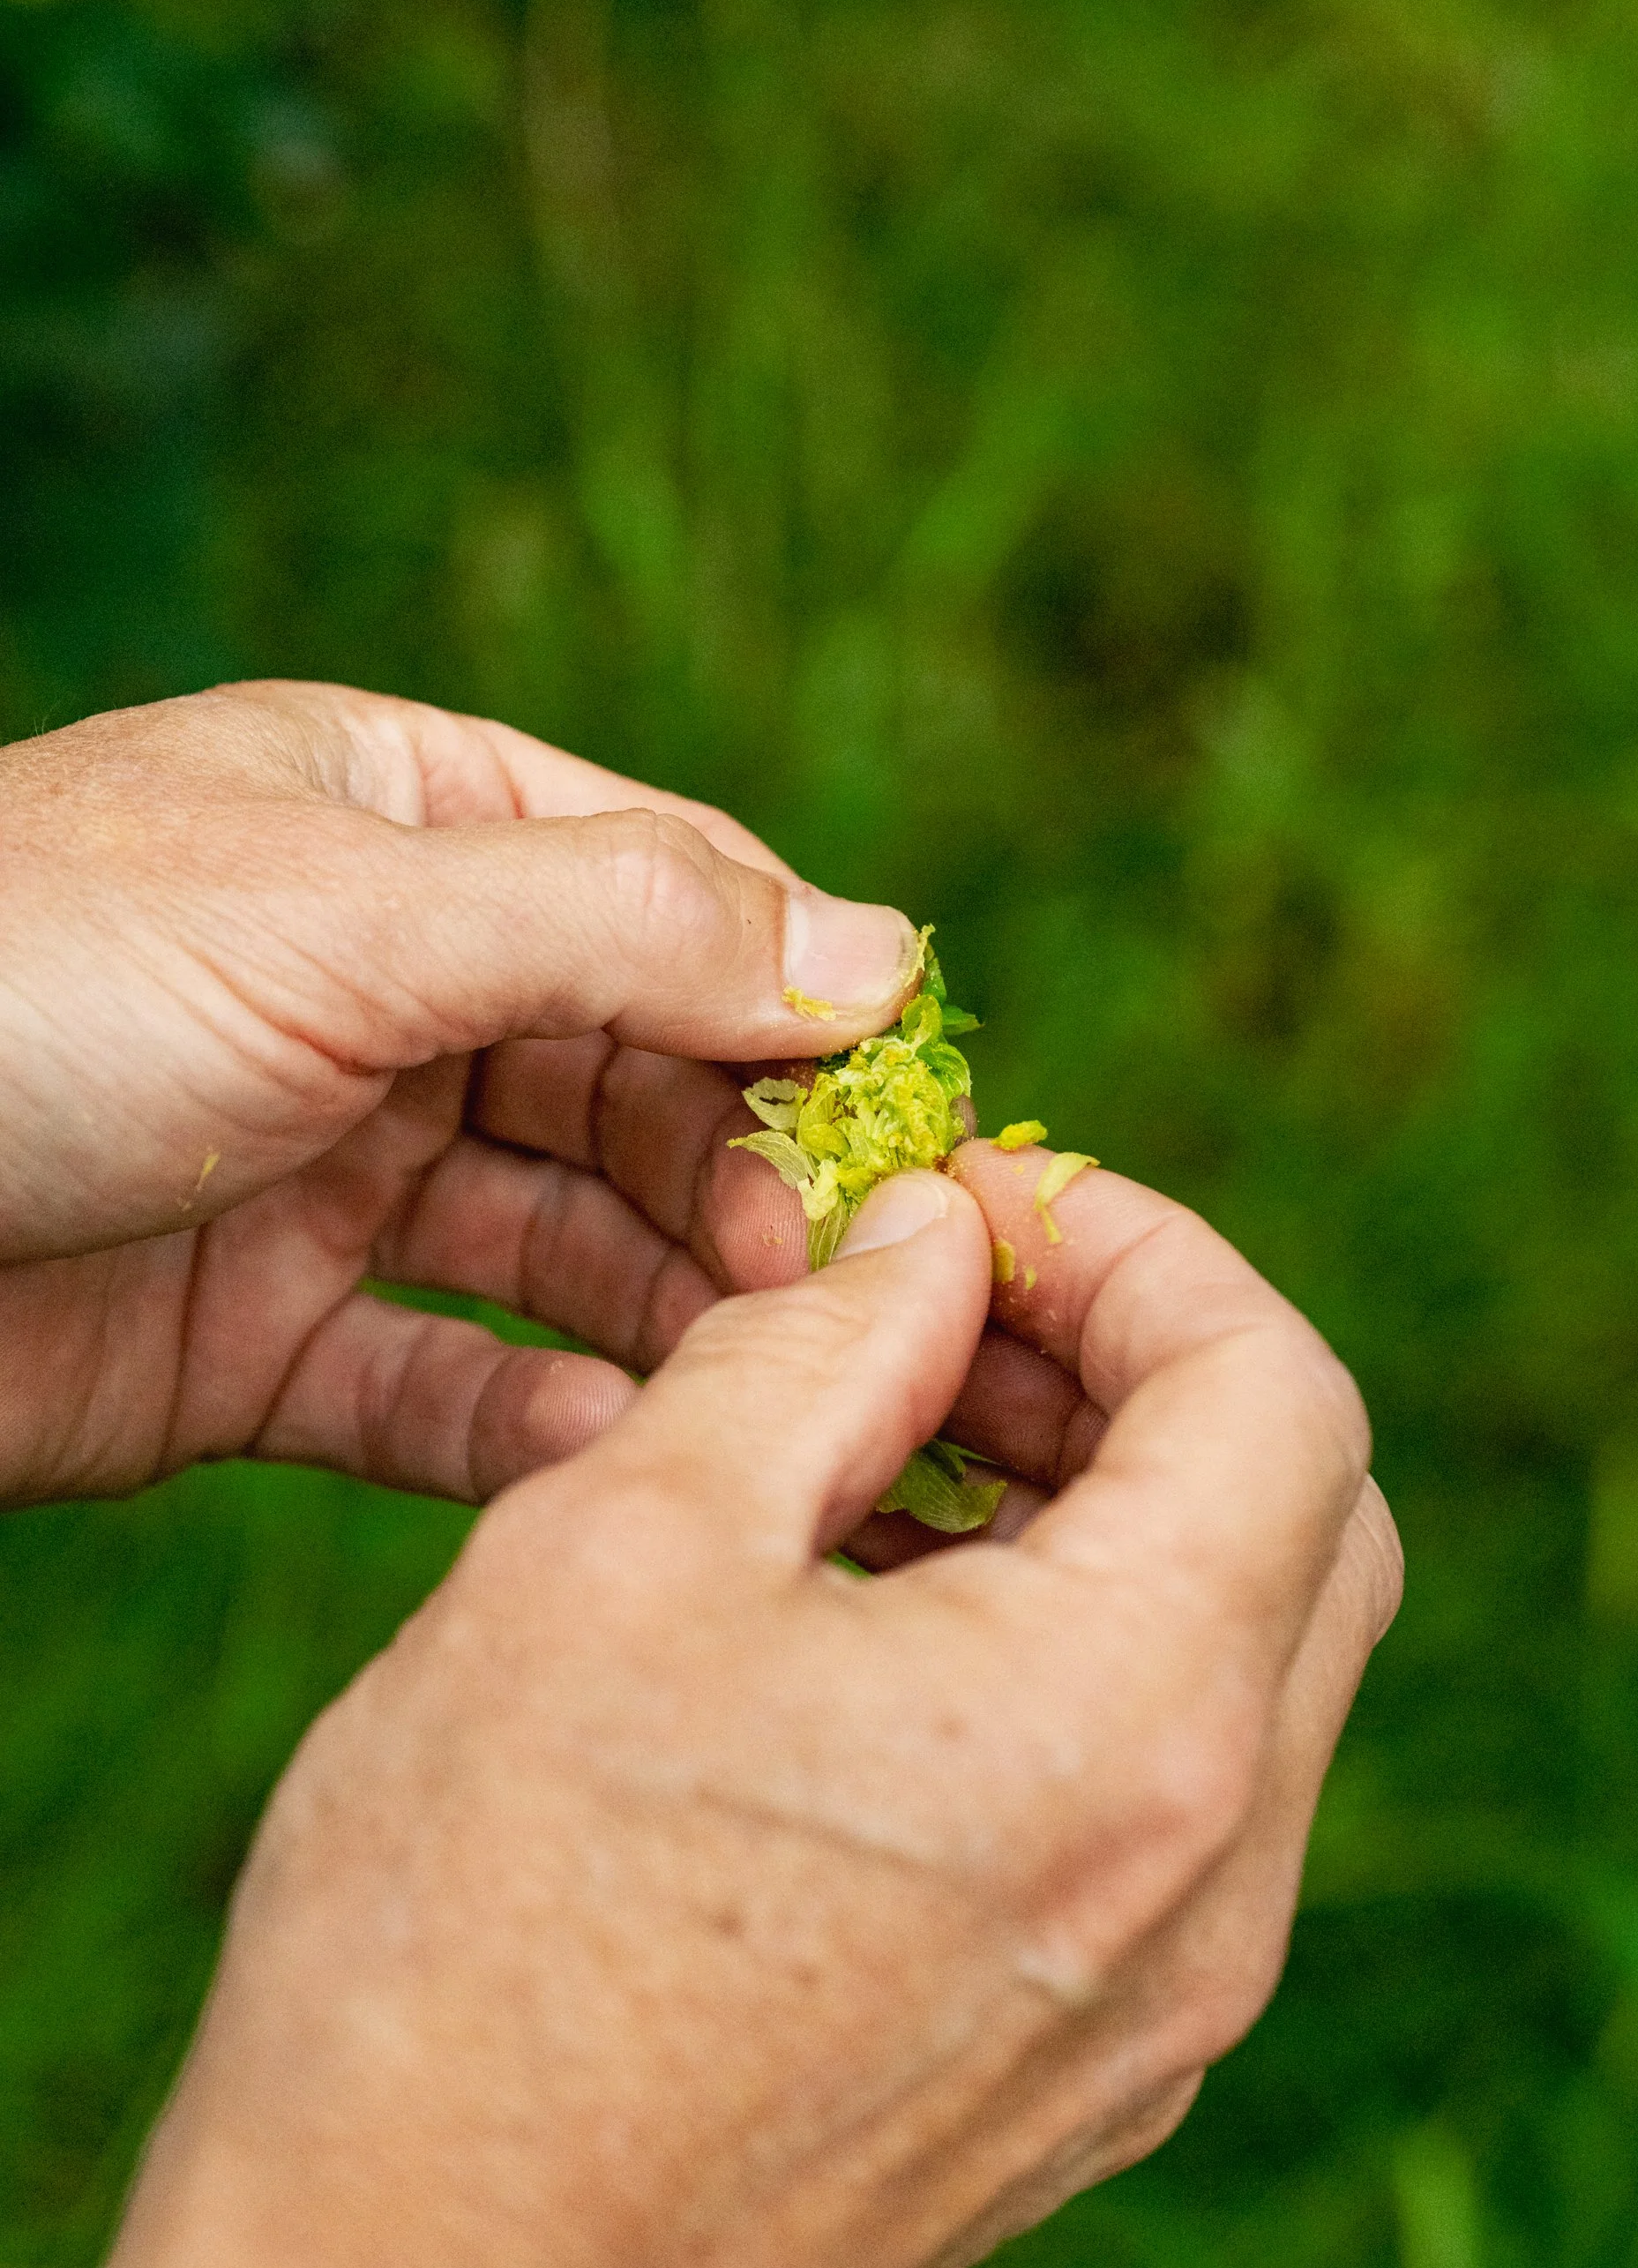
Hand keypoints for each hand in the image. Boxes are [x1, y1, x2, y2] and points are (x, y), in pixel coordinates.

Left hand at [0, 681, 919, 1502]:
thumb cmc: (24, 980)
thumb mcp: (347, 912)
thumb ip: (624, 928)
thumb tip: (889, 950)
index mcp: (407, 823)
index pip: (676, 901)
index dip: (804, 1010)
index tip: (918, 1130)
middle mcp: (385, 989)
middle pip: (636, 1080)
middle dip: (740, 1175)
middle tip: (838, 1282)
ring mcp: (325, 1166)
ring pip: (556, 1241)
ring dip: (664, 1306)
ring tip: (761, 1381)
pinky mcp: (258, 1343)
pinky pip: (434, 1380)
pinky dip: (523, 1416)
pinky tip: (601, 1443)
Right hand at [94, 1153, 1400, 2267]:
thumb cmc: (477, 1925)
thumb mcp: (626, 1544)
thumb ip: (817, 1348)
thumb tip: (926, 1241)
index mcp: (1128, 1725)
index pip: (1276, 1392)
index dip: (1142, 1249)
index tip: (979, 1202)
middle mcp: (1207, 1883)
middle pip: (1304, 1518)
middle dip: (1139, 1363)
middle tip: (950, 1298)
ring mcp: (1164, 2002)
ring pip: (1242, 1661)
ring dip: (1107, 1504)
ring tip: (895, 1435)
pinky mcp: (1091, 2071)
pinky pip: (1164, 1799)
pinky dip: (1076, 1651)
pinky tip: (886, 1612)